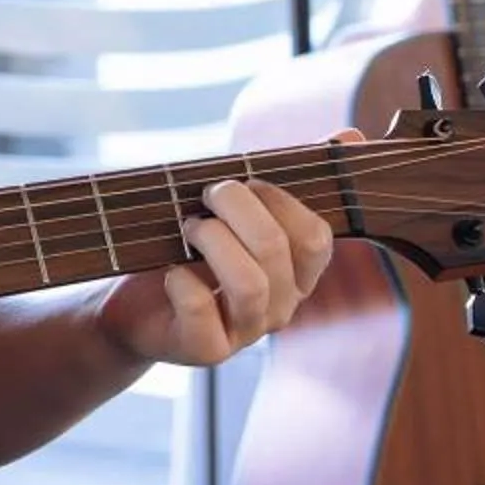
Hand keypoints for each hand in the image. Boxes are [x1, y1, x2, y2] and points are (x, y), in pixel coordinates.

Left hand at [90, 146, 345, 368]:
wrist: (134, 304)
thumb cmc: (189, 248)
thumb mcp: (235, 208)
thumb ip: (291, 174)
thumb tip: (350, 135)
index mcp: (297, 271)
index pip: (316, 237)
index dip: (280, 200)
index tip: (245, 180)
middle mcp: (282, 305)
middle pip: (276, 249)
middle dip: (235, 207)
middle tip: (205, 195)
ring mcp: (246, 331)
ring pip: (249, 284)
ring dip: (211, 240)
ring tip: (188, 228)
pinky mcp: (206, 348)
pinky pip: (202, 310)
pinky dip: (181, 281)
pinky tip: (170, 270)